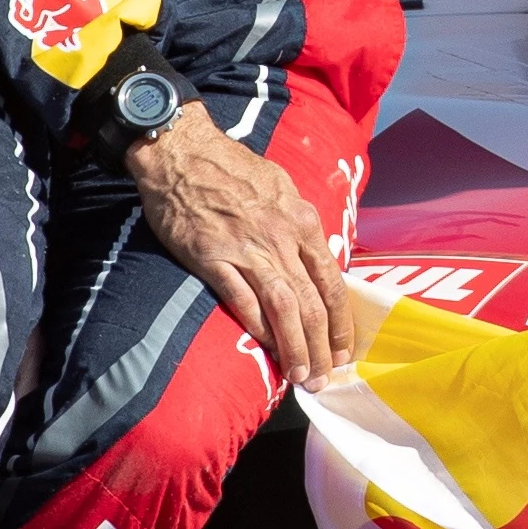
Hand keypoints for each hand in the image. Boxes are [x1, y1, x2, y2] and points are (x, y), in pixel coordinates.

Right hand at [130, 105, 345, 386]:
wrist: (182, 151)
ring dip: (296, 347)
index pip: (332, 282)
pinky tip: (267, 349)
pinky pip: (243, 300)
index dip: (341, 322)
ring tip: (302, 376)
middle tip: (326, 377)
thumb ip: (296, 222)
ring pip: (285, 309)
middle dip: (324, 346)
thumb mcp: (280, 186)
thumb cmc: (231, 167)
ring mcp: (248, 250)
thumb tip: (311, 253)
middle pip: (313, 303)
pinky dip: (258, 329)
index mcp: (301, 222)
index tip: (345, 349)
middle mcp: (282, 240)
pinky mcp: (213, 259)